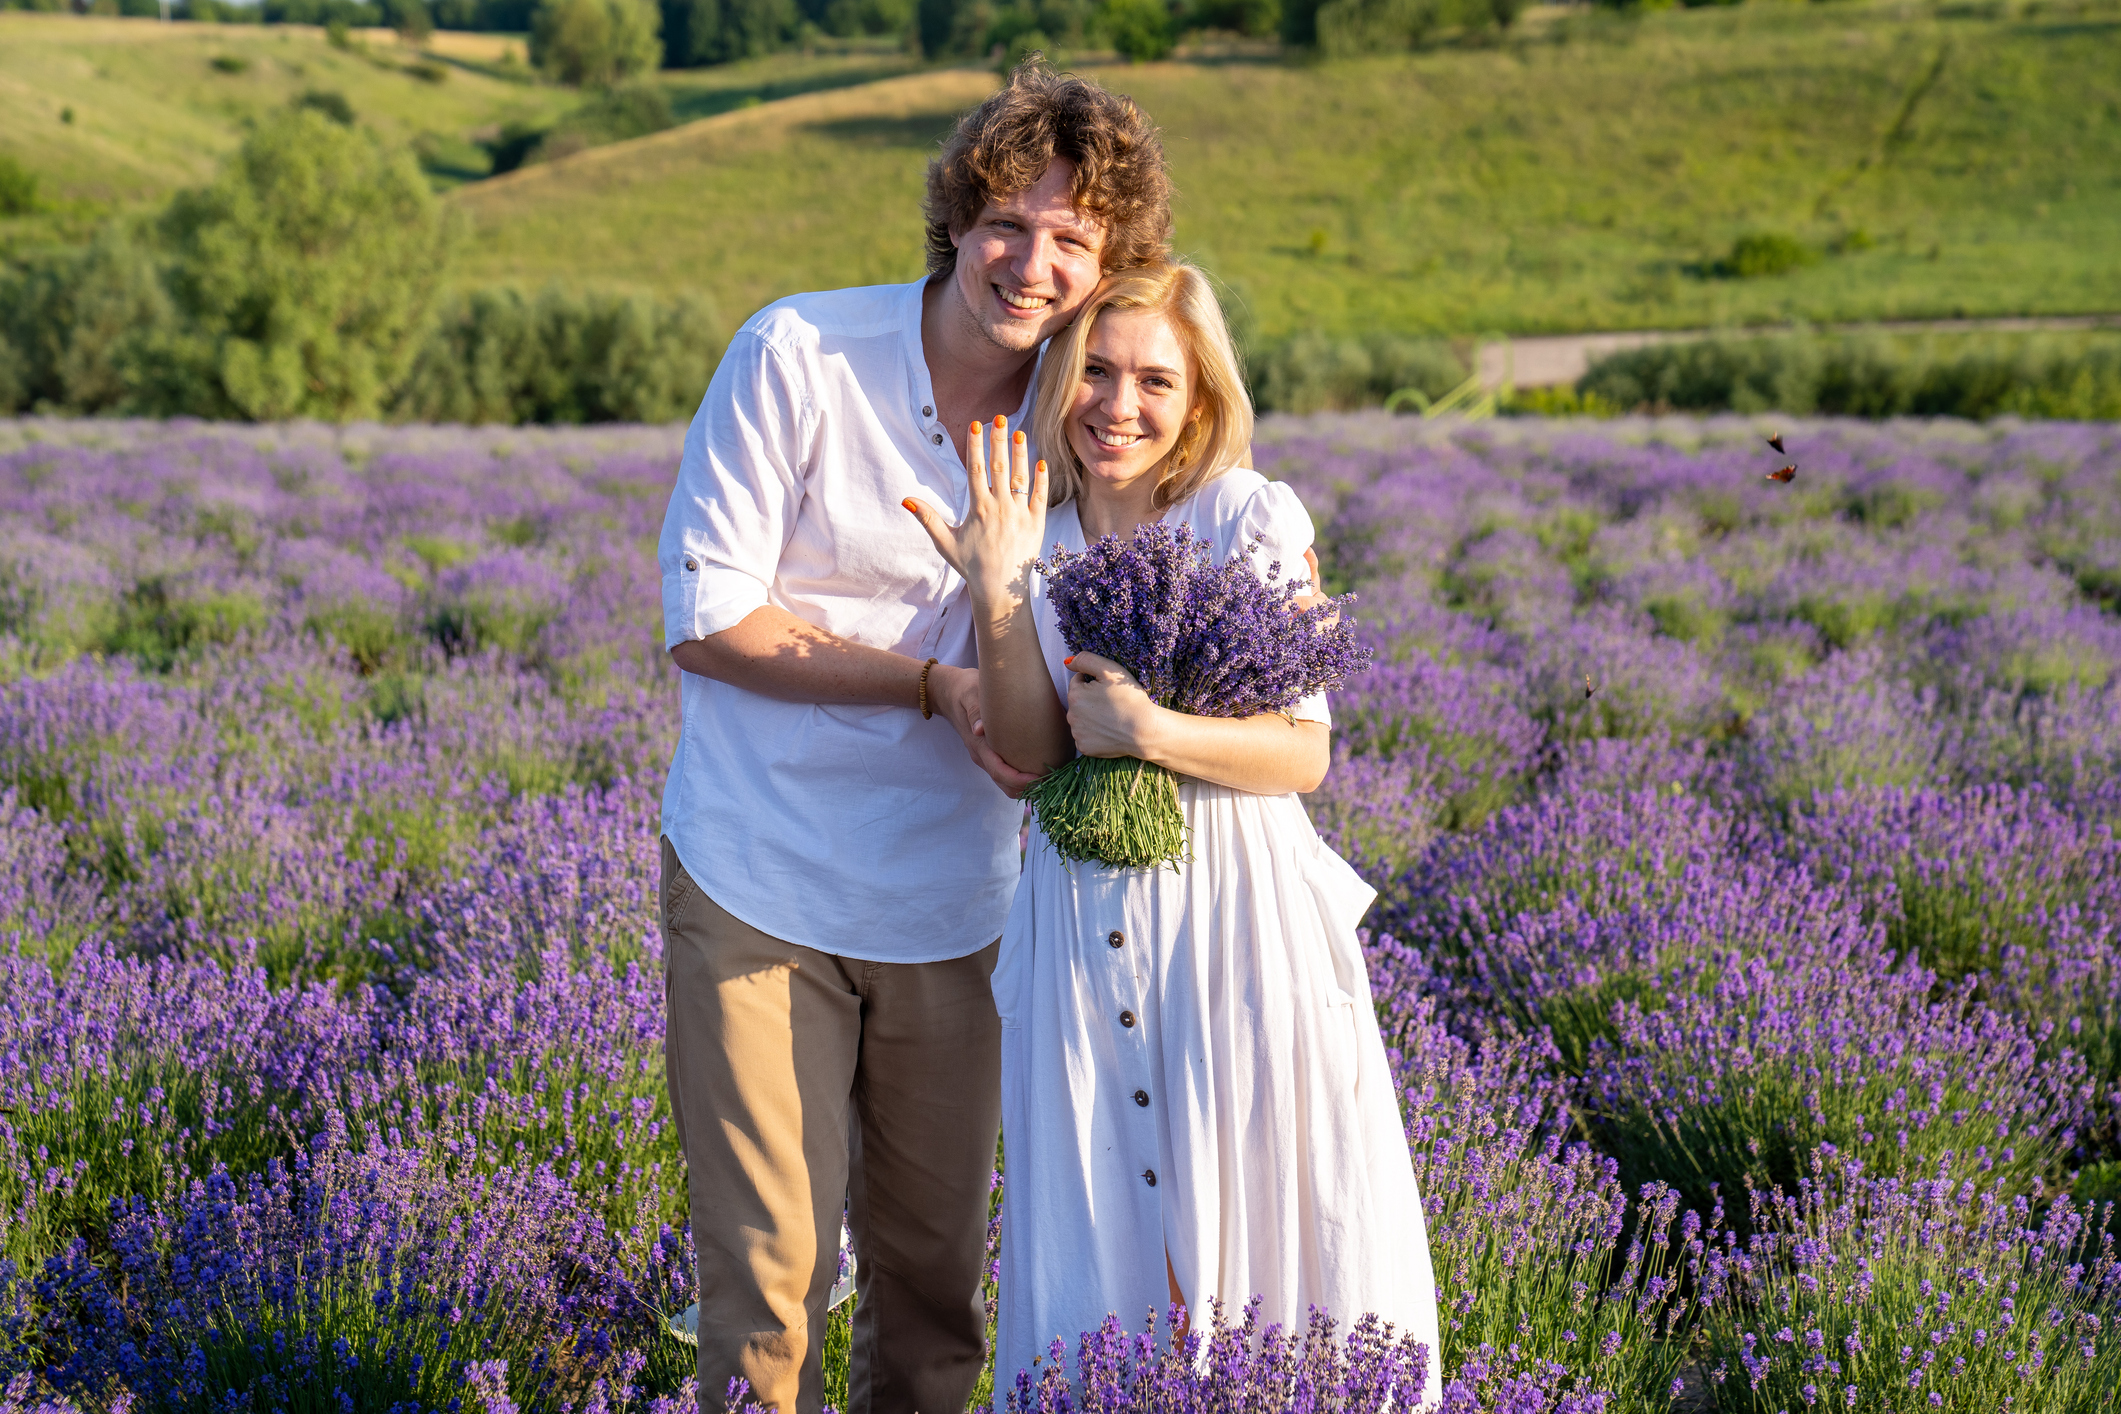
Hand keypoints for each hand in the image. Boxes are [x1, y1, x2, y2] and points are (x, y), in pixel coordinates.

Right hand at [901, 416, 1048, 612]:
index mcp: (977, 509)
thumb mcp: (945, 542)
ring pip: (1020, 478)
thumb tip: (906, 500)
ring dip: (1020, 453)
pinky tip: (1041, 461)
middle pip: (999, 467)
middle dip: (998, 440)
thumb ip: (928, 518)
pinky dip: (1041, 479)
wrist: (999, 589)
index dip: (976, 446)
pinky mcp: (1036, 524)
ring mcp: (1019, 515)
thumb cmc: (970, 565)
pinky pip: (1039, 496)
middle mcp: (999, 508)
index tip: (976, 426)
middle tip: (999, 418)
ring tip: (1019, 432)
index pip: (976, 470)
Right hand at [931, 663, 1041, 797]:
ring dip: (1024, 786)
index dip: (1018, 779)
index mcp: (978, 745)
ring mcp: (985, 756)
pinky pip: (1005, 774)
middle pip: (1003, 783)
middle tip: (1052, 782)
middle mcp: (981, 755)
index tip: (1038, 778)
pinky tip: (1039, 772)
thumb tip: (979, 730)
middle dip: (1026, 788)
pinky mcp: (990, 754)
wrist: (949, 692)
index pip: (998, 771)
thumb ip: (975, 711)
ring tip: (1049, 780)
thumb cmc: (964, 690)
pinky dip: (1020, 779)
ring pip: (1004, 782)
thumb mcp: (970, 694)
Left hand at [1063, 651, 1166, 761]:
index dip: (1094, 683)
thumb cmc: (1130, 698)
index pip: (1078, 682)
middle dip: (1091, 700)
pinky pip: (1086, 736)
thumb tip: (1068, 662)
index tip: (1109, 689)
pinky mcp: (1085, 747)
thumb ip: (1086, 660)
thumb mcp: (1110, 670)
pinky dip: (1094, 734)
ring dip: (1091, 717)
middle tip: (1112, 703)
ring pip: (1081, 719)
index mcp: (1075, 695)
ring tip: (1112, 717)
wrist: (1144, 730)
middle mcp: (1071, 715)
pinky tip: (1108, 731)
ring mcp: (1077, 733)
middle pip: (1078, 702)